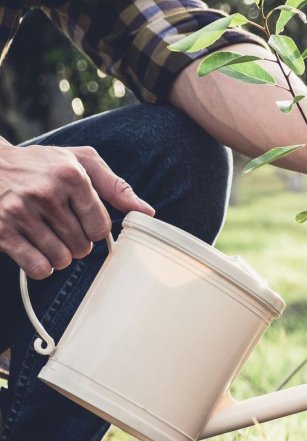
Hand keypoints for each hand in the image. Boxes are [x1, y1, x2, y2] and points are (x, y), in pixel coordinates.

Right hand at [0, 144, 153, 278]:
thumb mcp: (80, 161)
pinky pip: (37, 267)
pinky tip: (36, 250)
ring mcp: (20, 212)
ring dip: (60, 256)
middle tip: (64, 229)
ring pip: (61, 259)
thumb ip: (115, 186)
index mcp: (70, 175)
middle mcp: (45, 193)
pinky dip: (42, 266)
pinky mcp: (1, 231)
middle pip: (82, 246)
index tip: (84, 222)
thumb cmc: (40, 164)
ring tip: (49, 237)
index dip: (95, 230)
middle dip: (78, 243)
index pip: (101, 226)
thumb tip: (147, 211)